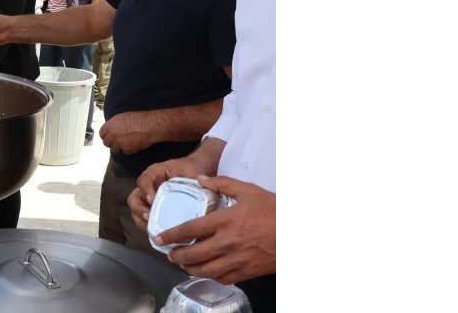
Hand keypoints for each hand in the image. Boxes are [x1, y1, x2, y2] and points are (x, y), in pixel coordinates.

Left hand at [98, 111, 158, 155]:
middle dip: (111, 142)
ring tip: (127, 142)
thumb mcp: (121, 118)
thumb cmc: (138, 119)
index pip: (101, 133)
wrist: (149, 125)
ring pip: (114, 149)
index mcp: (110, 125)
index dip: (106, 135)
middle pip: (106, 143)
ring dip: (119, 147)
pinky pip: (124, 152)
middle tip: (118, 141)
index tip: (109, 136)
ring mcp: (118, 143)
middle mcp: (112, 134)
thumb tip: (111, 130)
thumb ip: (113, 125)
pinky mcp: (126, 149)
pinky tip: (133, 144)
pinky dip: (128, 149)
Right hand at [127, 157, 210, 227]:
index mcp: (155, 173)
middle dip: (139, 210)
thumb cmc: (191, 170)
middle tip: (149, 217)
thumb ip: (193, 184)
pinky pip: (144, 219)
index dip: (145, 190)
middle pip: (134, 198)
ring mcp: (148, 198)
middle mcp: (148, 186)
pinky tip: (158, 233)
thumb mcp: (192, 172)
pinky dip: (149, 226)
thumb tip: (199, 202)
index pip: (144, 180)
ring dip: (141, 221)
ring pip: (136, 210)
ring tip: (152, 229)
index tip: (152, 200)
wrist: (193, 172)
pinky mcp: (152, 209)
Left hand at [159, 176, 275, 284]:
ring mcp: (237, 260)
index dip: (171, 235)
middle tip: (169, 254)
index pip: (189, 229)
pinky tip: (206, 271)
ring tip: (183, 264)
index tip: (159, 238)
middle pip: (192, 255)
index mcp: (225, 220)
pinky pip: (222, 279)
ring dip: (189, 269)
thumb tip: (199, 179)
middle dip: (176, 256)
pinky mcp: (247, 272)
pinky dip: (210, 276)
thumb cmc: (273, 209)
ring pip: (205, 271)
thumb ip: (221, 183)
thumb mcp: (247, 190)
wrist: (297, 231)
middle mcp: (227, 243)